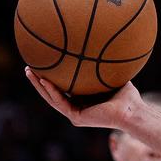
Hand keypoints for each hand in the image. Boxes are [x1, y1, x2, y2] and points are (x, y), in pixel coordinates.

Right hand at [25, 67, 140, 129]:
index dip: (51, 77)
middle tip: (28, 67)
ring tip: (29, 71)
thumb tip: (99, 43)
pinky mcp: (77, 118)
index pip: (62, 88)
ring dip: (39, 85)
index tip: (42, 64)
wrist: (132, 111)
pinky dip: (52, 91)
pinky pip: (60, 102)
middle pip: (52, 93)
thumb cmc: (127, 95)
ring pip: (51, 98)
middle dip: (38, 80)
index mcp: (83, 100)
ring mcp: (75, 114)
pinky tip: (44, 80)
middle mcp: (77, 108)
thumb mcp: (111, 75)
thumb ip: (101, 64)